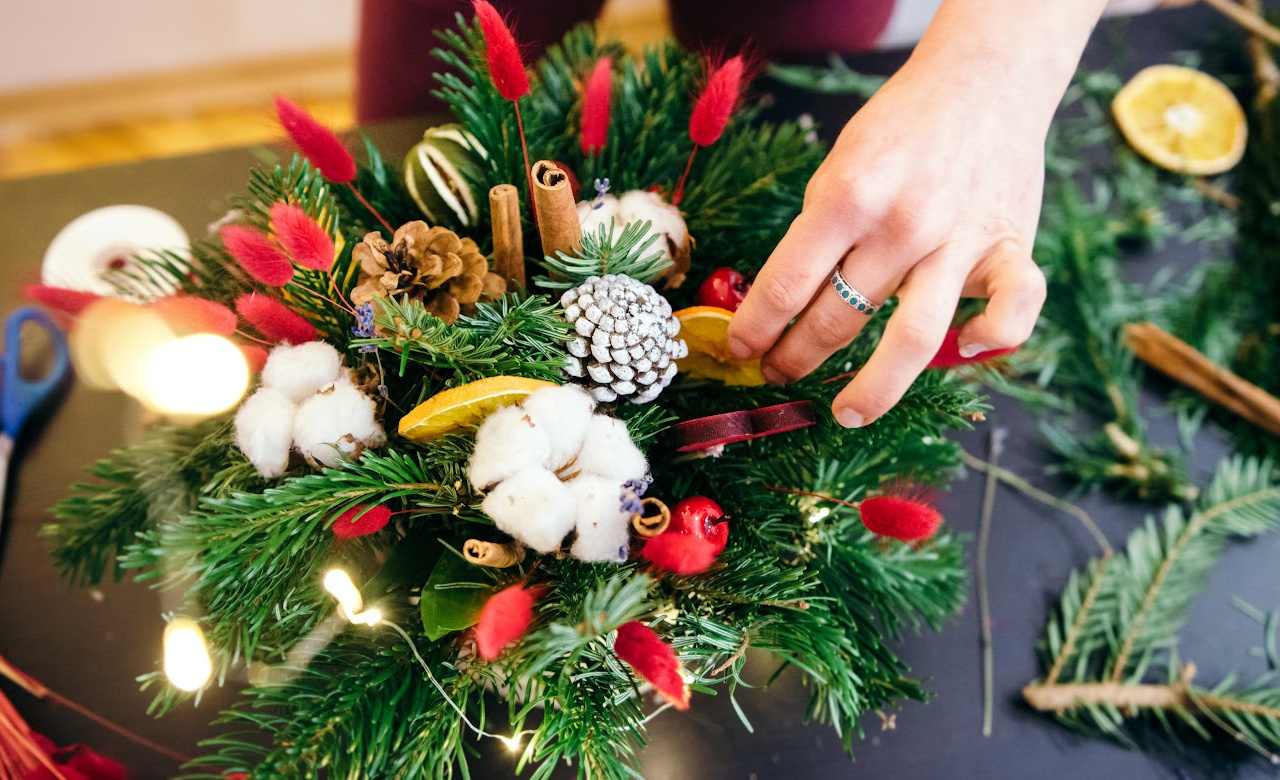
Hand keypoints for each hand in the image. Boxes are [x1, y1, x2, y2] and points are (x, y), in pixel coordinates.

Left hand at [727, 54, 1048, 427]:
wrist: (982, 82)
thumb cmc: (900, 128)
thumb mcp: (837, 165)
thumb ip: (818, 230)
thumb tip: (783, 298)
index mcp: (849, 196)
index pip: (787, 283)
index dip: (756, 327)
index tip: (739, 349)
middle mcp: (903, 225)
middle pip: (839, 318)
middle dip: (796, 357)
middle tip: (777, 373)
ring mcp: (960, 241)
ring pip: (914, 339)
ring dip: (873, 388)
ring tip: (844, 412)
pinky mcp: (1010, 248)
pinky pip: (1014, 309)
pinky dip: (995, 337)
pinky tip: (967, 351)